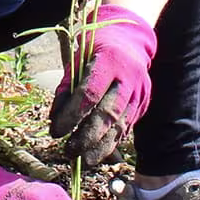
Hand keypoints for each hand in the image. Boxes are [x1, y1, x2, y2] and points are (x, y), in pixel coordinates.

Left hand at [49, 3, 156, 165]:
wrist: (129, 40)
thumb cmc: (96, 49)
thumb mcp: (77, 59)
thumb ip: (67, 86)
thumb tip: (55, 118)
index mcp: (110, 60)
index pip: (89, 94)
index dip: (71, 116)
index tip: (56, 131)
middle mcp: (129, 78)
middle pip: (108, 114)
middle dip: (87, 137)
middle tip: (69, 151)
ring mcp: (140, 92)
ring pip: (121, 125)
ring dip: (100, 147)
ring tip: (82, 159)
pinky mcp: (144, 103)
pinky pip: (128, 127)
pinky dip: (112, 141)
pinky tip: (98, 152)